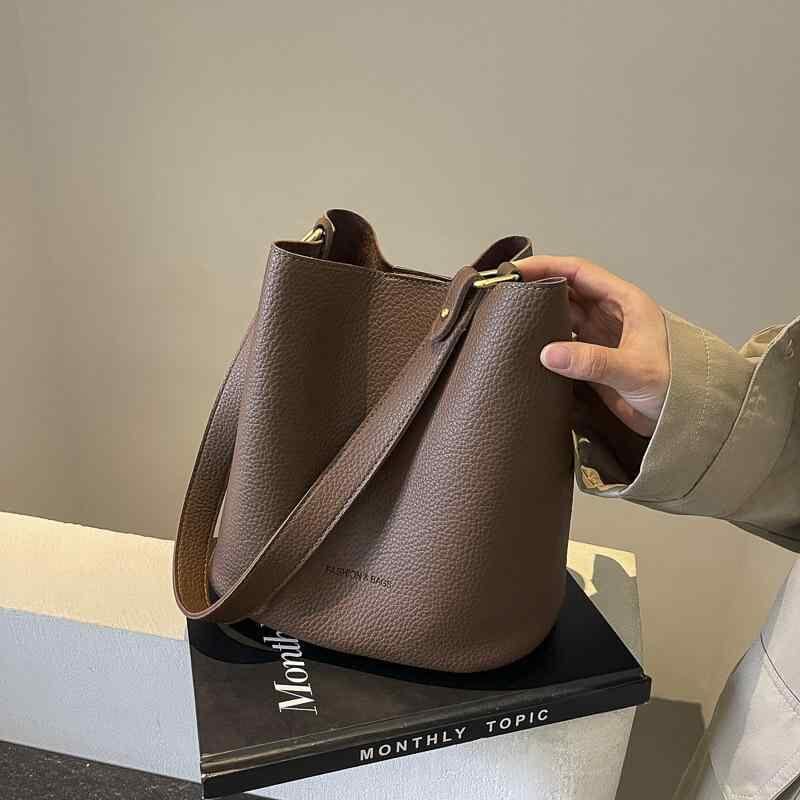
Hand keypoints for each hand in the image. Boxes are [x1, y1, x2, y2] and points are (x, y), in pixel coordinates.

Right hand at [513, 256, 669, 436]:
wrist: (689, 420)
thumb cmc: (675, 386)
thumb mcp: (634, 370)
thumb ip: (591, 361)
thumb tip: (546, 354)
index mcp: (624, 302)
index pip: (578, 272)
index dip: (546, 266)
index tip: (515, 271)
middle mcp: (609, 314)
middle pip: (565, 291)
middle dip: (536, 290)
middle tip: (502, 295)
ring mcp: (600, 337)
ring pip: (562, 317)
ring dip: (538, 316)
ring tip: (507, 320)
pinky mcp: (594, 361)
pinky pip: (563, 344)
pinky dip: (544, 343)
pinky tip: (526, 348)